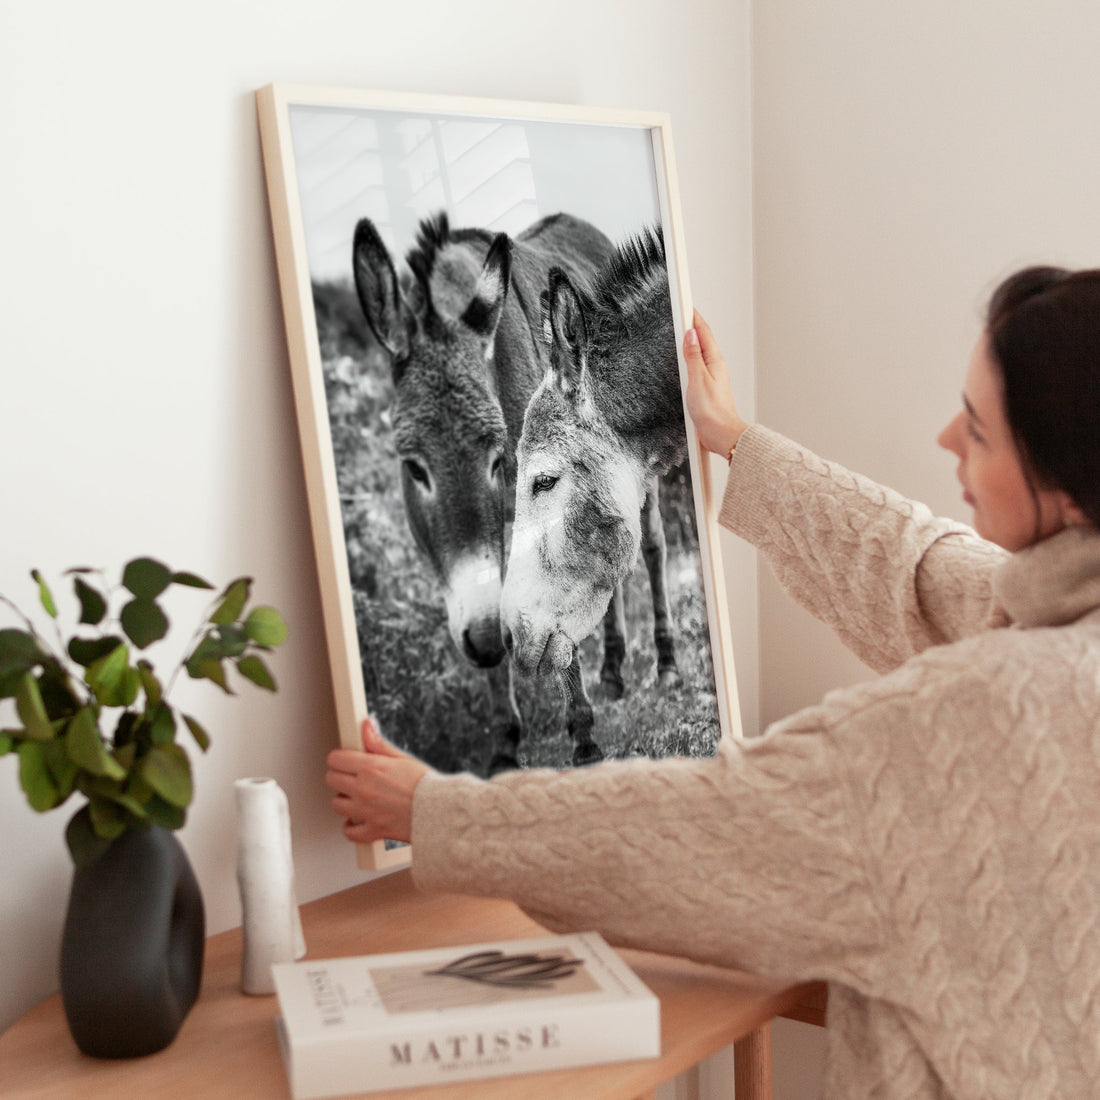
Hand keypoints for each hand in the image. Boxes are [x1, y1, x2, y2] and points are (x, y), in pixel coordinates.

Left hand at [325, 717, 429, 844]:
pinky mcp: (372, 830)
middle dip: (339, 776)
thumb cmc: (425, 784)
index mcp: (371, 768)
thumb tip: (367, 725)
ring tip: (357, 797)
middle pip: (331, 780)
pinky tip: (358, 820)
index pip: (336, 759)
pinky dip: (351, 827)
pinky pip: (349, 832)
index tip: (345, 760)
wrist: (440, 811)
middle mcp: (364, 789)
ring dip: (344, 800)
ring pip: (336, 805)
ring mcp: (366, 811)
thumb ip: (378, 743)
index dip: (340, 758)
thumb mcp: (401, 758)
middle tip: (351, 777)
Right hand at [683, 310, 748, 457]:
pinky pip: (698, 365)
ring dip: (692, 340)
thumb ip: (693, 356)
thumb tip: (690, 335)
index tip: (686, 304)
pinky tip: (685, 360)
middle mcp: (715, 366)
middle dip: (692, 325)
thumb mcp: (698, 380)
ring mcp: (712, 377)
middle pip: (703, 339)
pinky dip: (690, 357)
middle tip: (682, 311)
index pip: (703, 332)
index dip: (694, 317)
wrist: (722, 434)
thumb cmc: (713, 412)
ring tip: (683, 329)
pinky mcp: (707, 387)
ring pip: (700, 352)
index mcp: (714, 361)